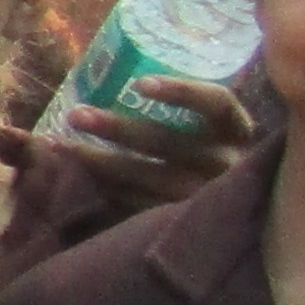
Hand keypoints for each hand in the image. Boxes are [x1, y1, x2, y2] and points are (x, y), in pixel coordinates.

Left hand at [42, 73, 253, 208]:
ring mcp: (205, 199)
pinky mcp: (182, 222)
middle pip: (169, 144)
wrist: (247, 219)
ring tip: (58, 145)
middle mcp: (227, 166)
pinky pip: (137, 205)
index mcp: (238, 133)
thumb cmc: (218, 155)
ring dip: (97, 161)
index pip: (218, 105)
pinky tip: (75, 176)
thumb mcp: (216, 130)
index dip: (182, 93)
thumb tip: (132, 81)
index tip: (141, 84)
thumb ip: (189, 108)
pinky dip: (105, 189)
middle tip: (75, 115)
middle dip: (118, 128)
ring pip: (146, 178)